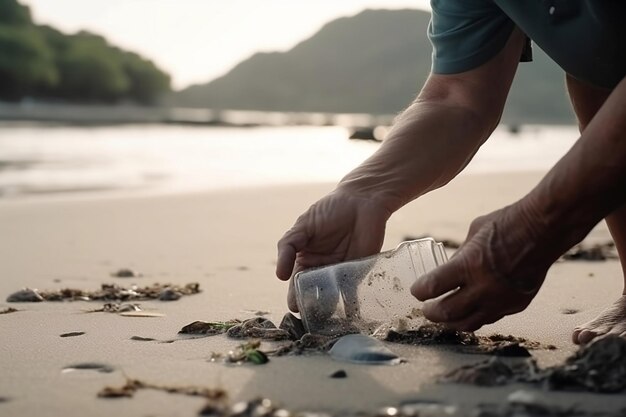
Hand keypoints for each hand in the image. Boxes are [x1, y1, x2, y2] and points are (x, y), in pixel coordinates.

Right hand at [276, 189, 391, 311]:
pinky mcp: (357, 275)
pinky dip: (350, 307)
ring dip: (328, 311)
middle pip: (312, 295)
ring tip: (327, 322)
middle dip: (310, 307)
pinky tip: (348, 316)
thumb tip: (279, 276)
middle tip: (311, 318)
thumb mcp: (303, 225)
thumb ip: (288, 245)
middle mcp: (319, 270)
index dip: (293, 295)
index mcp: (303, 260)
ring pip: (330, 298)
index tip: (294, 306)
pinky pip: (352, 295)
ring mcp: (338, 275)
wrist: (363, 201)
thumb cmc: (330, 210)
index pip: (295, 283)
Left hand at [410, 202, 555, 330]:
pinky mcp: (516, 305)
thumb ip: (460, 255)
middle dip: (431, 313)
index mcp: (469, 265)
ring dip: (451, 322)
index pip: (433, 287)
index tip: (416, 291)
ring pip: (469, 324)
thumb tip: (448, 269)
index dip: (420, 292)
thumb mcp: (474, 233)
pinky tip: (469, 312)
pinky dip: (475, 317)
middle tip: (426, 310)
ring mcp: (502, 299)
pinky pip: (490, 318)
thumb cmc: (508, 223)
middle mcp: (484, 287)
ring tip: (443, 318)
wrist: (545, 229)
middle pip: (447, 313)